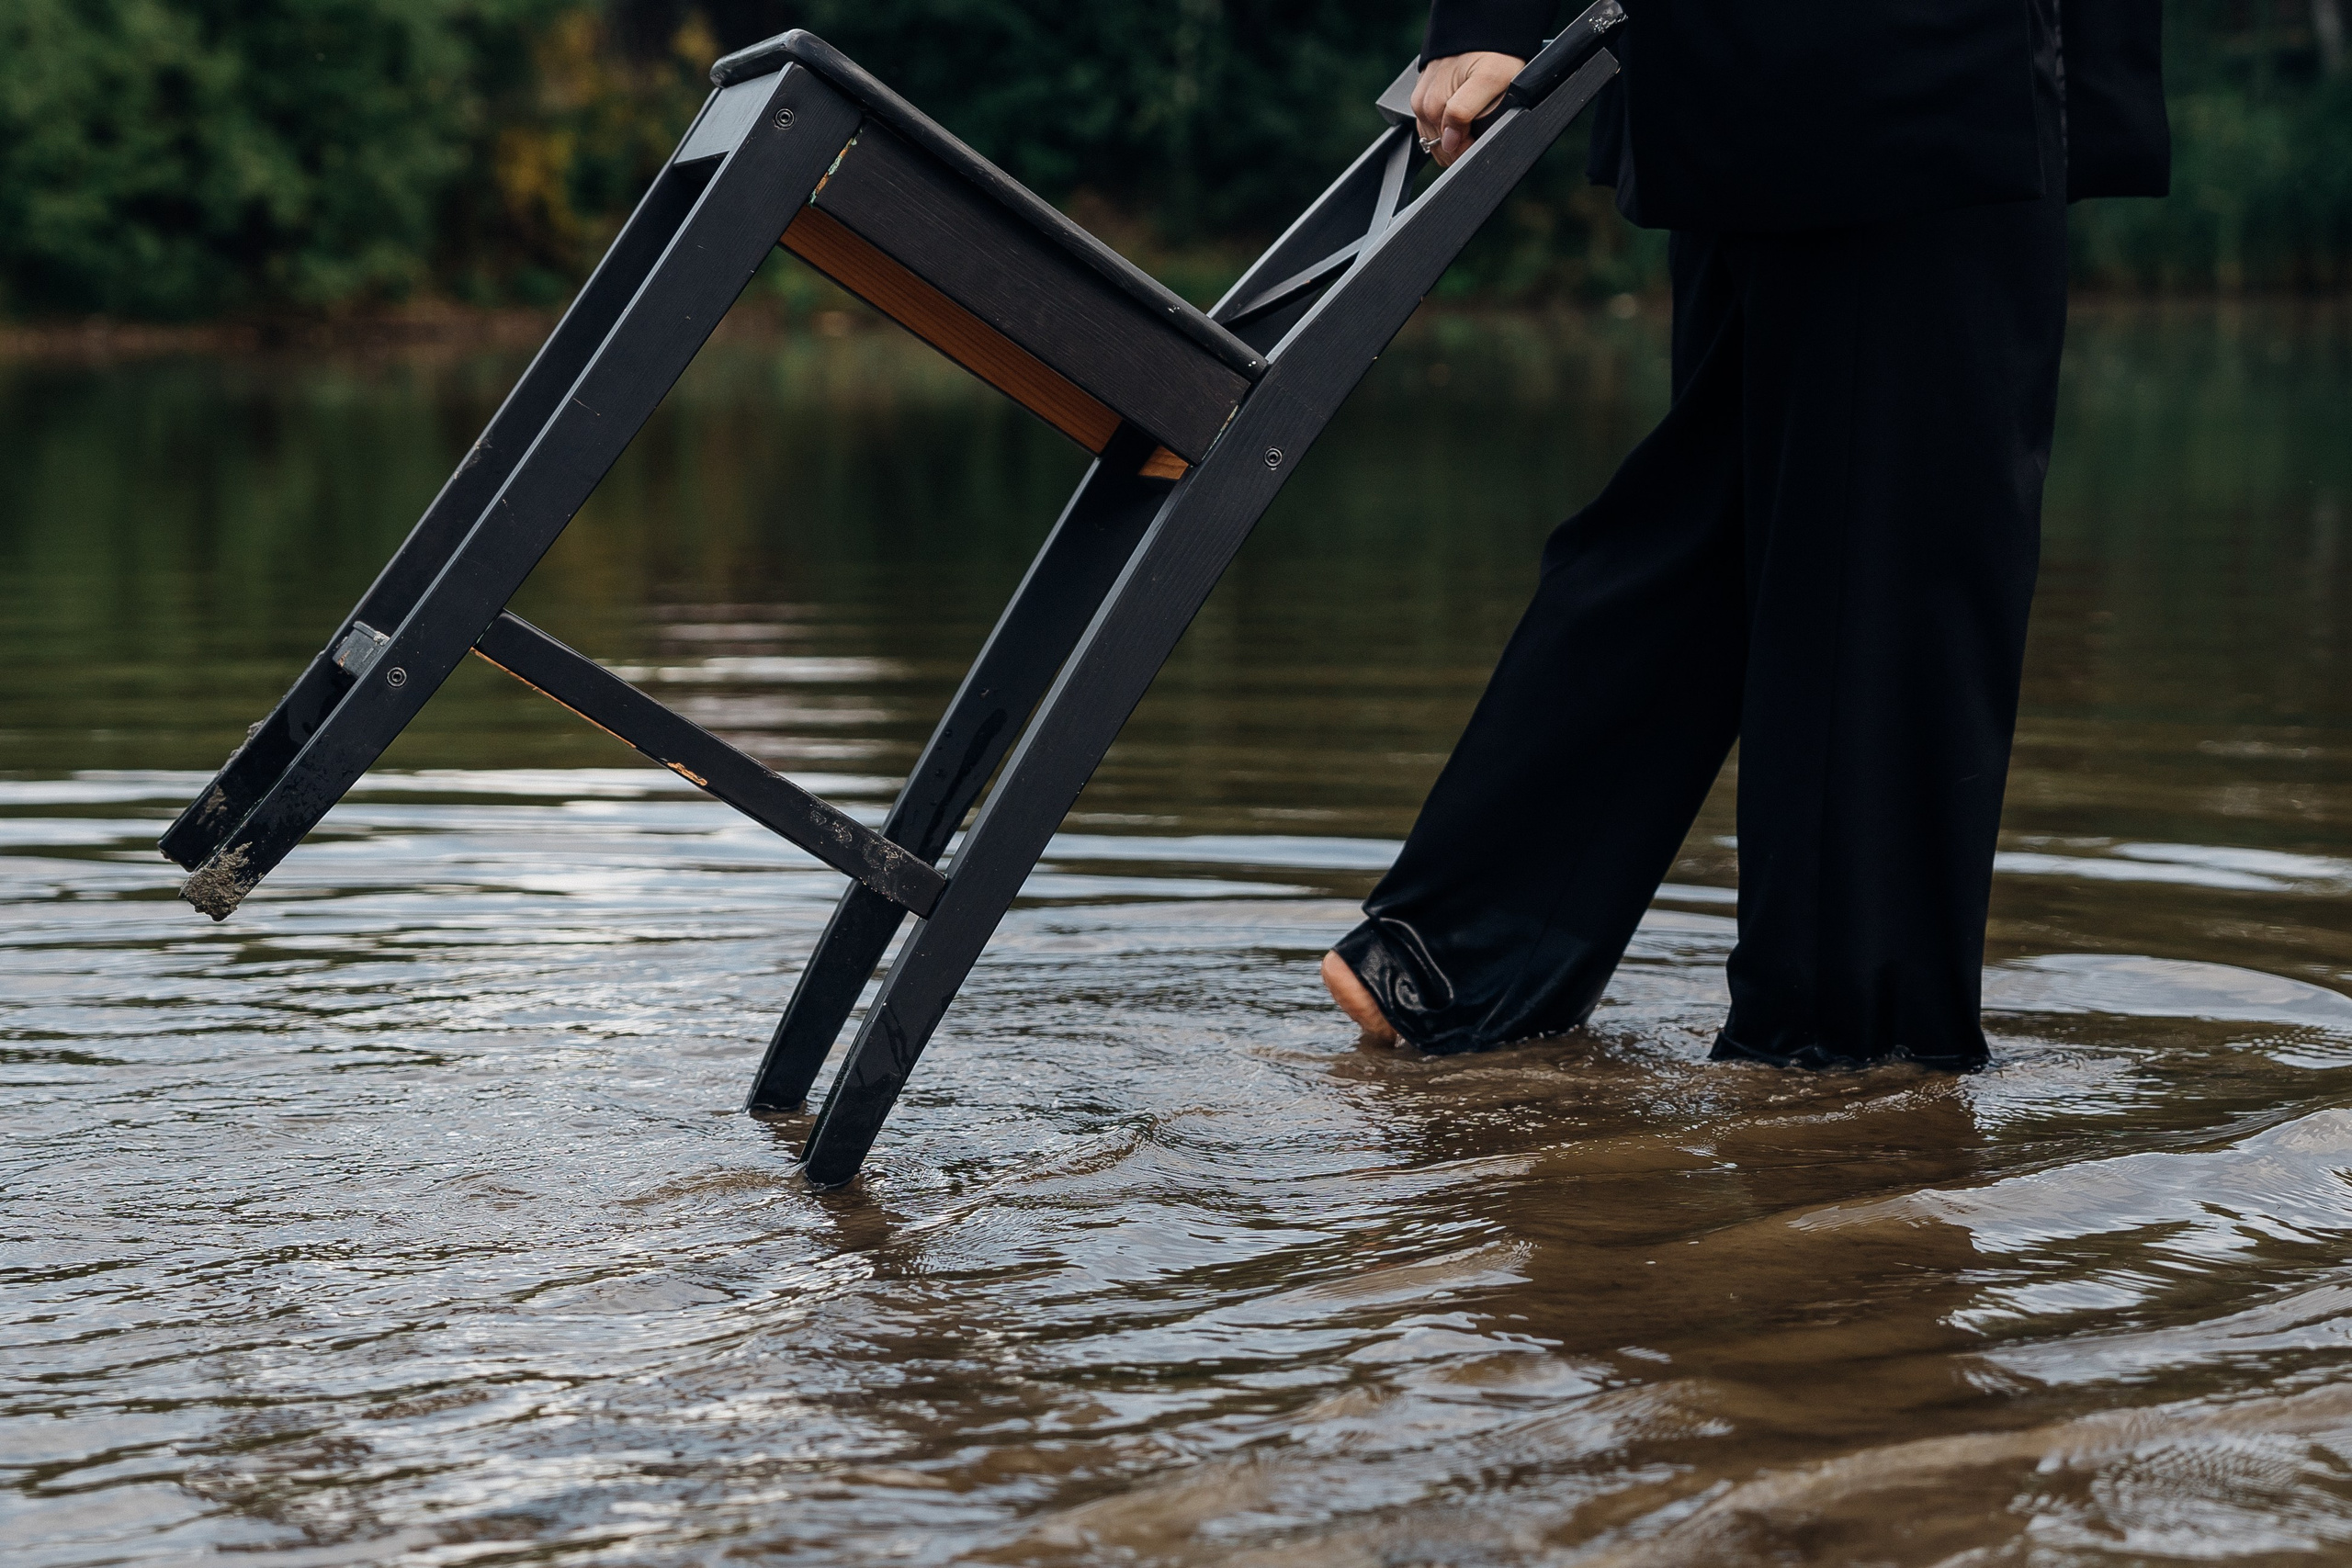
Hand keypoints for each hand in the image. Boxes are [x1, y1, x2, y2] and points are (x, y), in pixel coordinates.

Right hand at [1411, 51, 1525, 165]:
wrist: (1484, 27)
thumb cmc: (1493, 53)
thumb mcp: (1489, 81)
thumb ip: (1464, 112)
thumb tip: (1448, 141)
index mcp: (1433, 105)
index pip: (1448, 149)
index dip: (1467, 151)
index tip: (1482, 140)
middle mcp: (1422, 104)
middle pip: (1439, 146)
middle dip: (1460, 146)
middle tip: (1480, 129)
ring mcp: (1421, 99)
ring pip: (1434, 138)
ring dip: (1454, 138)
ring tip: (1473, 122)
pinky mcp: (1423, 94)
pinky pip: (1431, 124)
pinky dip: (1446, 127)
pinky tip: (1460, 117)